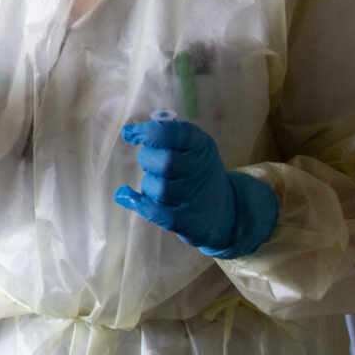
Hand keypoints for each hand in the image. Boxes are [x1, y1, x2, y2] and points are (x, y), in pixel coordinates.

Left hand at [114, 120, 277, 258]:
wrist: (228, 209)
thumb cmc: (195, 171)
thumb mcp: (190, 147)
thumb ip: (161, 136)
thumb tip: (127, 132)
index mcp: (201, 145)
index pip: (172, 132)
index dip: (147, 132)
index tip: (130, 134)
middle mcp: (201, 169)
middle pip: (164, 162)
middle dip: (147, 159)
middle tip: (151, 164)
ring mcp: (197, 197)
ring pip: (158, 188)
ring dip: (148, 185)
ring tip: (158, 184)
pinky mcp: (191, 222)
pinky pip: (159, 213)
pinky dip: (141, 204)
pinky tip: (127, 196)